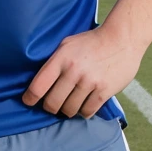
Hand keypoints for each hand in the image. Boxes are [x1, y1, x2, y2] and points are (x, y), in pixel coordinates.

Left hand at [22, 25, 143, 118]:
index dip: (30, 98)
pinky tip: (84, 106)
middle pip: (52, 103)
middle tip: (53, 105)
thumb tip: (38, 80)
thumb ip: (54, 60)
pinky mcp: (104, 91)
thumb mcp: (68, 44)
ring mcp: (90, 82)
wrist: (123, 38)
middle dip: (50, 107)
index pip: (38, 85)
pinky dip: (83, 112)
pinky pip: (87, 111)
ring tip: (70, 104)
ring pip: (70, 110)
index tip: (28, 101)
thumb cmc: (92, 41)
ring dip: (68, 110)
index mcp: (61, 58)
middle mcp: (74, 71)